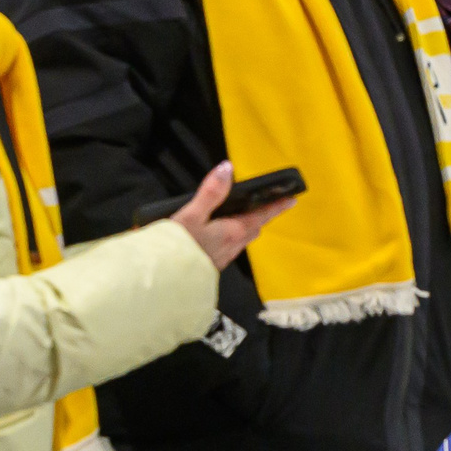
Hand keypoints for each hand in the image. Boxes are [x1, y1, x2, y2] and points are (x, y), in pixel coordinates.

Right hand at [173, 162, 296, 273]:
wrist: (159, 282)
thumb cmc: (177, 247)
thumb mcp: (191, 215)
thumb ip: (210, 192)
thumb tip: (228, 168)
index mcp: (232, 232)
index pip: (261, 216)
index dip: (276, 207)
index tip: (291, 199)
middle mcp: (231, 247)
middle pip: (252, 228)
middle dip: (260, 216)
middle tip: (266, 206)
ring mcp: (220, 259)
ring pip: (240, 240)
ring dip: (245, 227)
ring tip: (242, 216)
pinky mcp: (208, 266)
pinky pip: (228, 248)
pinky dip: (230, 236)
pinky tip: (217, 234)